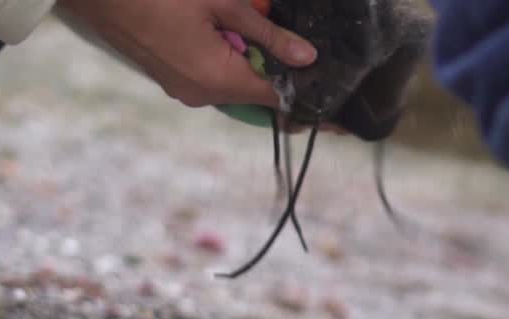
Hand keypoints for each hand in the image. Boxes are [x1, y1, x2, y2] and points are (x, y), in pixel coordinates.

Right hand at [58, 0, 316, 108]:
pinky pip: (212, 74)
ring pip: (234, 81)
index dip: (307, 102)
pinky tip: (220, 28)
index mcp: (218, 81)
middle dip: (275, 69)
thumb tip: (305, 57)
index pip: (277, 100)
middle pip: (256, 91)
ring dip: (247, 58)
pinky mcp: (172, 79)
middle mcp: (202, 95)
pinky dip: (226, 56)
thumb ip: (267, 35)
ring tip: (234, 23)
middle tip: (286, 42)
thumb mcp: (222, 4)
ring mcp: (184, 90)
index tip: (336, 117)